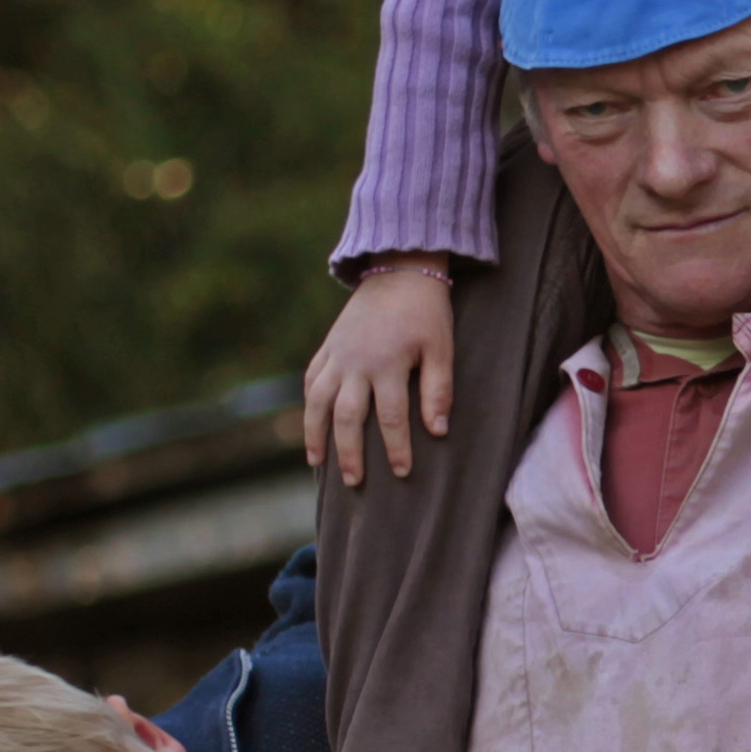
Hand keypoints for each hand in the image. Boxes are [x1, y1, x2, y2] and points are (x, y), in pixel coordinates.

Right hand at [309, 260, 458, 485]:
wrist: (399, 270)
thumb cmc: (426, 313)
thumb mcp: (441, 348)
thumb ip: (438, 390)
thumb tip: (437, 432)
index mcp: (386, 364)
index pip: (390, 417)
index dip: (396, 448)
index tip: (402, 473)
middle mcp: (355, 362)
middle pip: (347, 417)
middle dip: (349, 452)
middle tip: (354, 481)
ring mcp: (337, 354)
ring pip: (318, 401)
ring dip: (315, 433)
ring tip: (317, 462)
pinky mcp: (328, 346)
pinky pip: (311, 379)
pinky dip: (309, 404)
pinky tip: (311, 424)